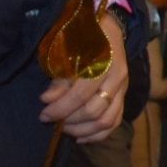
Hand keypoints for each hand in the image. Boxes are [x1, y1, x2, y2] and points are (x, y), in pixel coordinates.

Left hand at [39, 13, 128, 143]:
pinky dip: (98, 134)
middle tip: (52, 121)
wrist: (108, 28)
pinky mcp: (124, 96)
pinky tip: (80, 137)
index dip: (60, 108)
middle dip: (70, 120)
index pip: (81, 96)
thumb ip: (59, 77)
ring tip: (65, 129)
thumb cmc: (82, 37)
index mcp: (103, 63)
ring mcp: (123, 89)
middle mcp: (117, 78)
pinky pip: (115, 122)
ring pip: (107, 121)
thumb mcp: (66, 50)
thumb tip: (48, 100)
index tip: (43, 113)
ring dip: (83, 130)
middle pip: (95, 111)